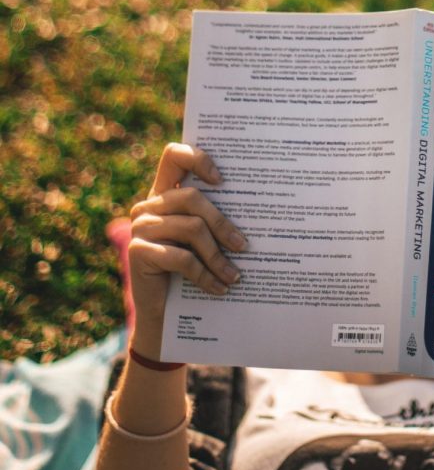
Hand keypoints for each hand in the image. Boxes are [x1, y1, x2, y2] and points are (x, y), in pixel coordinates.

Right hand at [128, 143, 247, 357]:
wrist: (163, 313)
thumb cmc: (191, 272)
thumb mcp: (203, 243)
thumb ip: (215, 220)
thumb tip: (259, 213)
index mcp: (165, 194)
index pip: (174, 156)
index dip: (197, 158)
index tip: (222, 179)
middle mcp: (149, 206)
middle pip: (193, 198)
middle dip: (223, 224)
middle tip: (244, 247)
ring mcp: (141, 227)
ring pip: (191, 229)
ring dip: (218, 257)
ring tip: (235, 276)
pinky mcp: (138, 251)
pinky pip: (181, 258)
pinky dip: (205, 275)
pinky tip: (220, 288)